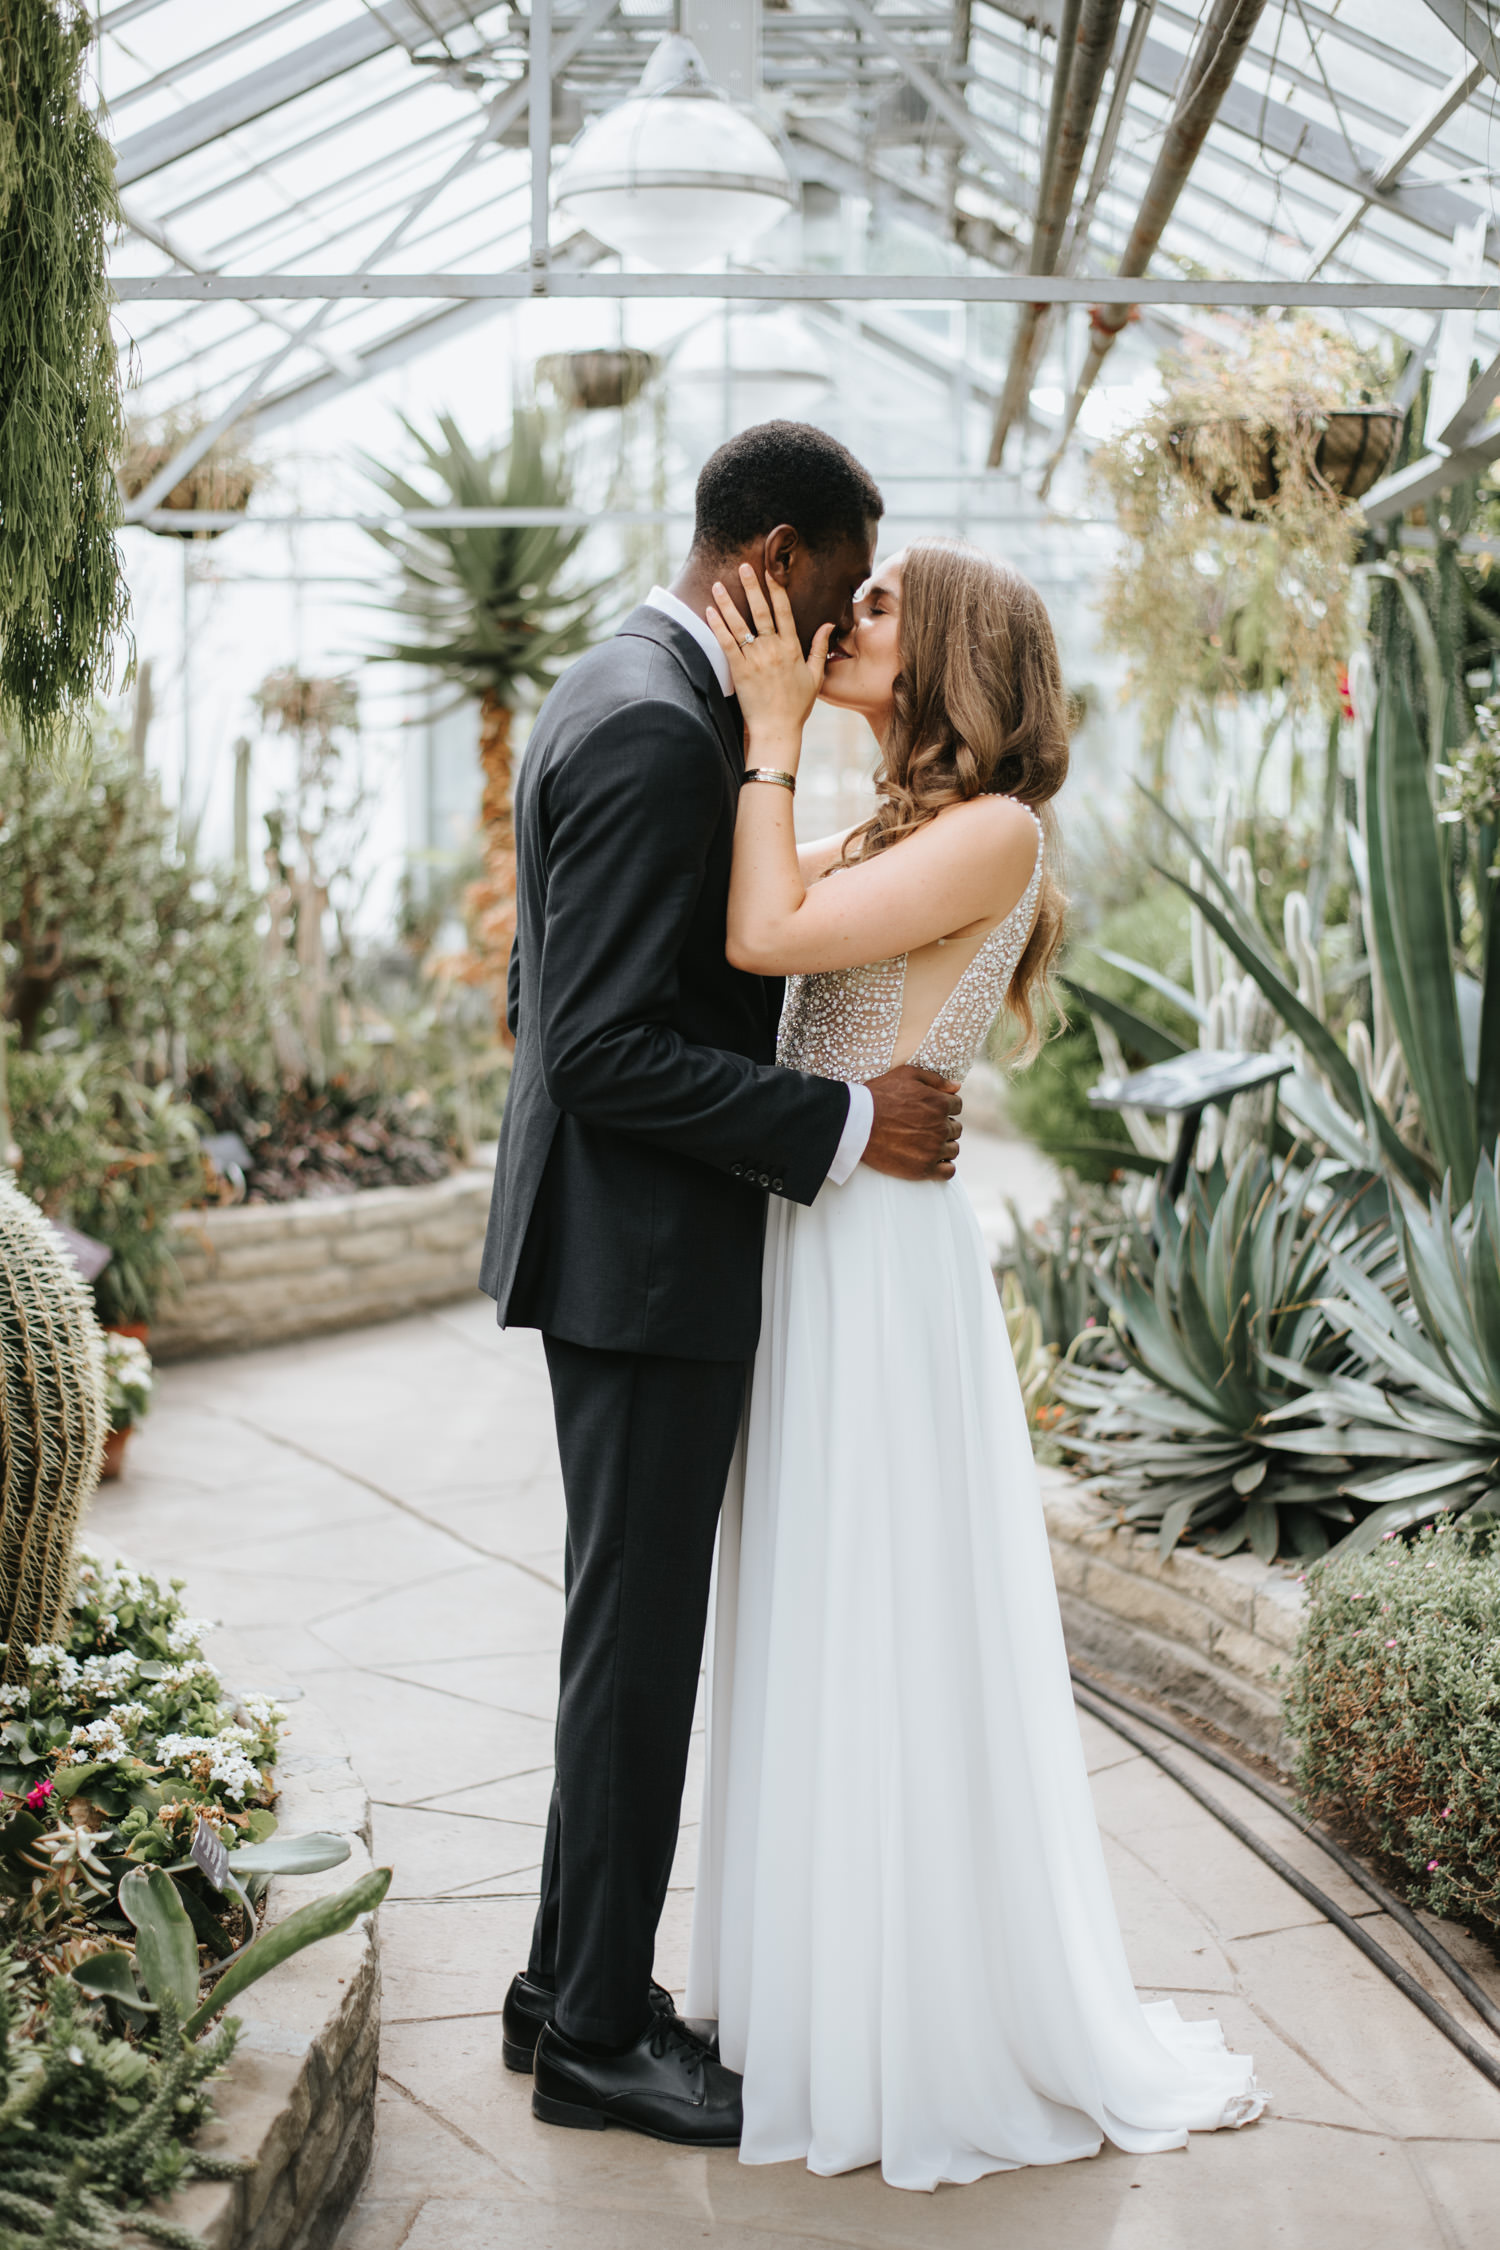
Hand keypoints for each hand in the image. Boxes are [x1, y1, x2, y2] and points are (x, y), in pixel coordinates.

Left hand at [704, 564, 832, 758]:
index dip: (776, 590)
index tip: (770, 571)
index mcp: (792, 648)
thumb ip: (819, 647)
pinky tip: (709, 611)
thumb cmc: (796, 706)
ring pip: (740, 624)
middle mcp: (774, 649)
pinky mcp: (740, 670)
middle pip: (761, 611)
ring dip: (727, 602)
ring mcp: (756, 659)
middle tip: (743, 566)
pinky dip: (717, 626)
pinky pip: (727, 643)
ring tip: (717, 584)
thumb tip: (829, 624)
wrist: (777, 729)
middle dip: (751, 586)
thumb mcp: (815, 675)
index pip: (784, 611)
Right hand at [862, 1067, 961, 1181]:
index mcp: (940, 1104)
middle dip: (943, 1126)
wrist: (856, 1124)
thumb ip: (935, 1079)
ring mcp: (933, 1150)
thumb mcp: (906, 1075)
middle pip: (955, 1128)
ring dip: (943, 1146)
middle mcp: (941, 1127)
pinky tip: (930, 1160)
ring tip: (923, 1143)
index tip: (928, 1111)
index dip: (943, 1106)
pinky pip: (948, 1171)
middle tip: (922, 1127)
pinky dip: (944, 1167)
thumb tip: (957, 1086)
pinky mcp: (924, 1169)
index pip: (957, 1106)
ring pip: (953, 1149)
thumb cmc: (878, 1096)